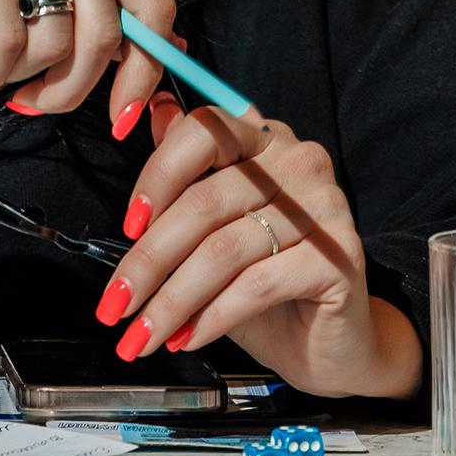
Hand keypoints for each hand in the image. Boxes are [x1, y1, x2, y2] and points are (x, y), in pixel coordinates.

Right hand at [0, 0, 178, 136]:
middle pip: (109, 34)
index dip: (145, 71)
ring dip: (18, 82)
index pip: (154, 4)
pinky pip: (8, 44)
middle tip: (36, 104)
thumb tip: (155, 65)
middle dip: (73, 90)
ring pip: (57, 44)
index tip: (123, 116)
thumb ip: (88, 16)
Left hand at [95, 92, 423, 399]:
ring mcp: (324, 206)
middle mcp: (299, 160)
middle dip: (150, 259)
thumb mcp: (214, 229)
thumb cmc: (265, 283)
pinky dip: (212, 317)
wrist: (330, 343)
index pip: (202, 133)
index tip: (127, 226)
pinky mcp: (338, 256)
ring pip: (224, 250)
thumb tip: (146, 111)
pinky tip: (188, 338)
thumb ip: (186, 174)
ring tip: (144, 333)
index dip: (156, 178)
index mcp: (264, 139)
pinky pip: (256, 285)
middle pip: (205, 200)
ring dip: (173, 300)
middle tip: (116, 303)